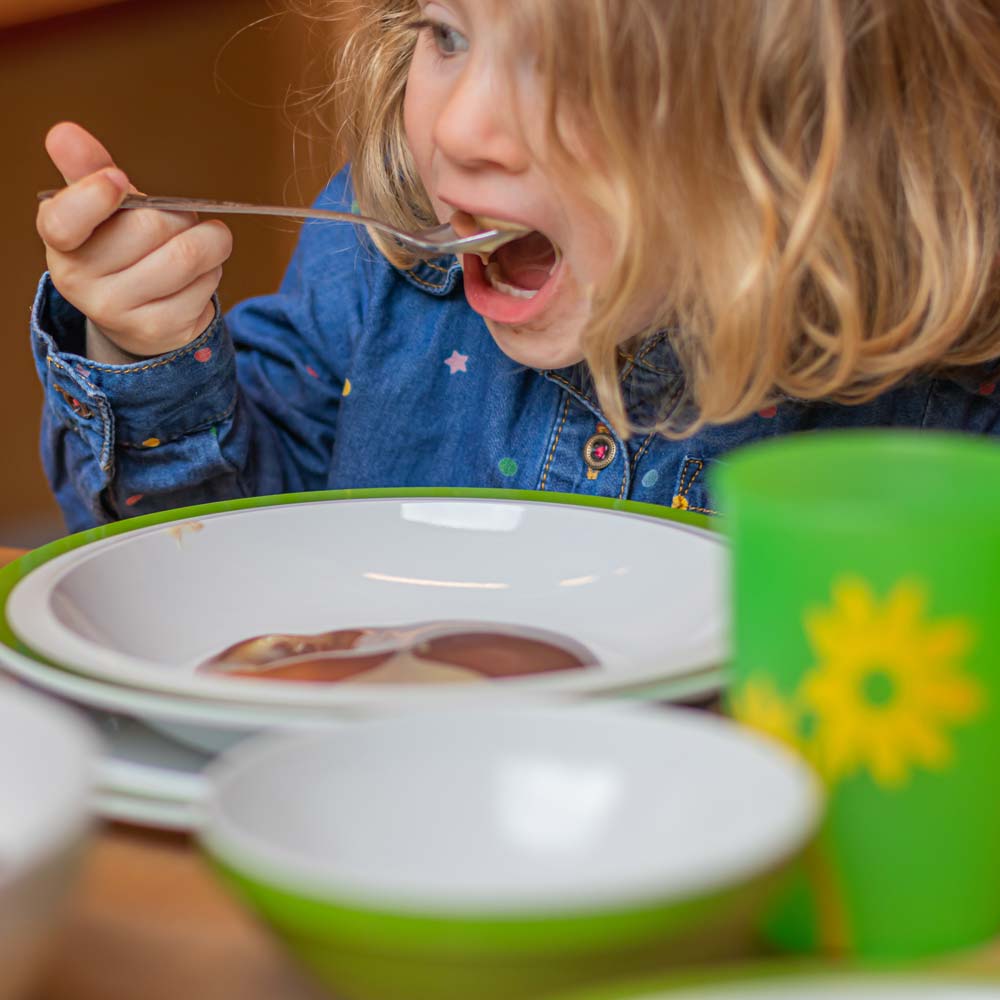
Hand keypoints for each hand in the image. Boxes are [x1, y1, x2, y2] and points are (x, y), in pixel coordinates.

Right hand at [36, 122, 232, 357]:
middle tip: (181, 218)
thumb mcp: (101, 208)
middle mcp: (81, 282)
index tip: (117, 179)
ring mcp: (120, 312)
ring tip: (203, 241)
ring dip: (209, 241)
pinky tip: (198, 275)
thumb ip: (88, 169)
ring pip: (187, 256)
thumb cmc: (121, 249)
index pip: (64, 222)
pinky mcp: (160, 330)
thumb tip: (65, 133)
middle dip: (180, 214)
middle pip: (150, 226)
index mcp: (61, 242)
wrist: (132, 315)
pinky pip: (205, 286)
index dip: (92, 198)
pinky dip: (213, 271)